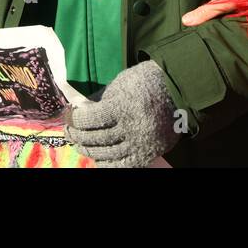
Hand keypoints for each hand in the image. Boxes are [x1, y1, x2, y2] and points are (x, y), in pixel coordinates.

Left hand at [64, 61, 180, 166]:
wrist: (178, 90)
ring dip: (89, 151)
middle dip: (78, 136)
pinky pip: (124, 165)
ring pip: (108, 153)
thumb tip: (81, 111)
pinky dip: (108, 164)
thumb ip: (101, 99)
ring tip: (80, 146)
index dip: (75, 119)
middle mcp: (131, 128)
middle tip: (69, 132)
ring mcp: (140, 143)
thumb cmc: (145, 81)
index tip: (69, 116)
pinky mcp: (148, 153)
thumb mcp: (120, 84)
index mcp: (123, 106)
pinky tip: (98, 159)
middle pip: (96, 138)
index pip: (90, 119)